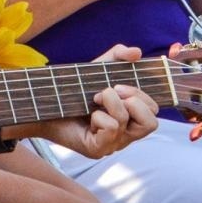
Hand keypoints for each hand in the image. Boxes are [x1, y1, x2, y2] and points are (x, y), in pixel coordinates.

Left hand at [39, 44, 158, 157]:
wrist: (47, 103)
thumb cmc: (75, 90)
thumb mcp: (99, 68)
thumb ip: (119, 55)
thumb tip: (137, 52)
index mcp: (130, 118)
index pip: (154, 112)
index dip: (142, 95)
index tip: (119, 85)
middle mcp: (125, 134)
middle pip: (151, 123)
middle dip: (132, 99)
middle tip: (109, 91)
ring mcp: (113, 144)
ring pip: (125, 121)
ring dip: (110, 102)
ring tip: (94, 99)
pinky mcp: (98, 150)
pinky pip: (111, 129)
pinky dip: (100, 116)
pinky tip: (89, 117)